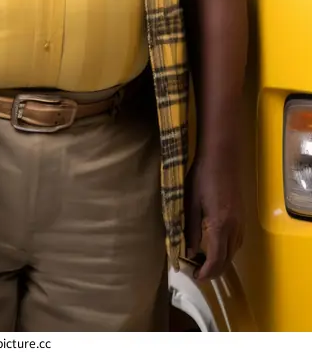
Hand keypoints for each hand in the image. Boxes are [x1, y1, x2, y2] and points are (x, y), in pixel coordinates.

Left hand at [185, 155, 243, 280]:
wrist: (222, 156)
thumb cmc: (202, 176)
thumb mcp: (191, 202)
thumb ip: (192, 228)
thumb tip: (191, 251)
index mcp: (220, 224)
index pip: (217, 258)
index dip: (207, 272)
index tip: (196, 277)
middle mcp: (234, 226)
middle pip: (228, 258)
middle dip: (215, 270)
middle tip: (199, 274)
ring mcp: (241, 221)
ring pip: (235, 250)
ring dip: (223, 261)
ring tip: (207, 264)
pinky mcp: (242, 215)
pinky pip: (238, 240)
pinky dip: (229, 250)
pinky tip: (219, 246)